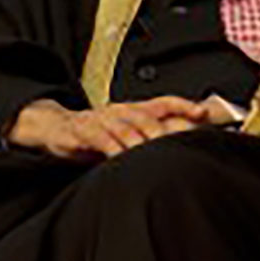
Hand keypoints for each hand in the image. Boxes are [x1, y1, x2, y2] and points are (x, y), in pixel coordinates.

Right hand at [5, 97, 210, 159]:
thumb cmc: (97, 133)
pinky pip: (99, 138)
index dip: (182, 105)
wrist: (57, 127)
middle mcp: (119, 111)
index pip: (162, 102)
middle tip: (180, 147)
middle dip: (165, 132)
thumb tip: (184, 149)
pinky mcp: (82, 130)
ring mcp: (100, 119)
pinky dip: (112, 148)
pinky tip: (120, 158)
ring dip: (141, 142)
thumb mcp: (126, 133)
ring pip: (126, 127)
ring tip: (155, 156)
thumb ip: (150, 137)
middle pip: (147, 117)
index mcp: (133, 109)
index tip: (202, 112)